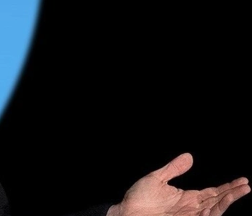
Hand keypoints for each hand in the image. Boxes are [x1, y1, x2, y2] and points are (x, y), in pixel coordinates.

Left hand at [108, 152, 249, 215]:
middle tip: (247, 185)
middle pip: (218, 200)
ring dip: (228, 201)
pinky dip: (216, 211)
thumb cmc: (137, 198)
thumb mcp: (156, 179)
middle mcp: (192, 209)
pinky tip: (222, 202)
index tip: (243, 181)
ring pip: (215, 210)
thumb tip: (189, 156)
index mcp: (187, 198)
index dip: (228, 187)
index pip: (212, 192)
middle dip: (233, 193)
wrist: (126, 213)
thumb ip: (173, 169)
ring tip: (240, 190)